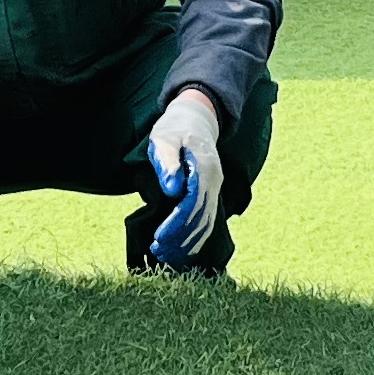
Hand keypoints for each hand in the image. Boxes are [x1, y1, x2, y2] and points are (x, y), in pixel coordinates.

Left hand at [143, 87, 227, 264]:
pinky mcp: (211, 194)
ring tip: (166, 256)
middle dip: (180, 239)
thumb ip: (167, 162)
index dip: (175, 224)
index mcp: (204, 168)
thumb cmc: (175, 128)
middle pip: (201, 218)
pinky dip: (195, 238)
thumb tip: (172, 190)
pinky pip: (207, 220)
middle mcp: (214, 182)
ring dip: (187, 243)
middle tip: (158, 252)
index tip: (158, 238)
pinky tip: (181, 250)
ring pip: (206, 223)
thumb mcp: (165, 139)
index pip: (192, 204)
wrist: (196, 118)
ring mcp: (215, 188)